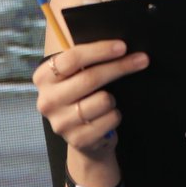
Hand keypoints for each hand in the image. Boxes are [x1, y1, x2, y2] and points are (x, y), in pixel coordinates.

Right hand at [33, 40, 149, 155]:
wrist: (81, 135)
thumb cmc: (81, 95)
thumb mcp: (75, 75)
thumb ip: (86, 61)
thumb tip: (117, 46)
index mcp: (44, 77)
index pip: (72, 58)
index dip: (100, 51)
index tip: (122, 46)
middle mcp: (47, 100)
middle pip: (90, 78)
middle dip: (120, 67)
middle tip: (142, 60)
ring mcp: (61, 122)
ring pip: (103, 100)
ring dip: (113, 98)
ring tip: (108, 101)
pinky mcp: (78, 139)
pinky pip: (110, 119)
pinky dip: (115, 115)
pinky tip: (107, 116)